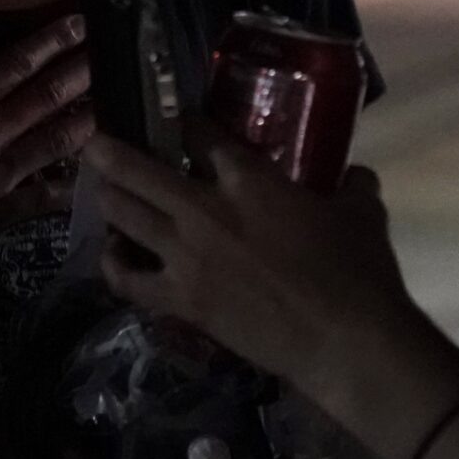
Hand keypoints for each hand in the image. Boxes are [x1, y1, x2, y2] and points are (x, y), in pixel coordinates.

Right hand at [0, 3, 91, 263]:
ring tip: (114, 106)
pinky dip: (63, 190)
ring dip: (83, 123)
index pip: (16, 64)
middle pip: (44, 98)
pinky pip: (36, 199)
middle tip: (113, 56)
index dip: (50, 42)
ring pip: (51, 143)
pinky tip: (90, 182)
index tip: (82, 23)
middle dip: (79, 74)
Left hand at [83, 123, 414, 392]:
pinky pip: (129, 281)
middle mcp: (205, 210)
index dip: (184, 122)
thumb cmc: (358, 271)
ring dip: (106, 198)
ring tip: (98, 189)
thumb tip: (356, 176)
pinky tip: (112, 256)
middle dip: (110, 151)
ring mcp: (186, 257)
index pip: (200, 136)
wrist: (342, 341)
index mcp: (248, 180)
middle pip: (140, 170)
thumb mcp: (363, 213)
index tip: (177, 118)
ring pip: (125, 217)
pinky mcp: (181, 301)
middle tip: (95, 143)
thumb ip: (352, 186)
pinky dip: (114, 266)